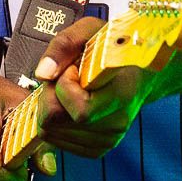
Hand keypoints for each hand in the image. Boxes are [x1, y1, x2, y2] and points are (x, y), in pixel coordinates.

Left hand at [32, 17, 157, 158]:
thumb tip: (43, 74)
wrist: (138, 70)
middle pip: (57, 123)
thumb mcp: (90, 31)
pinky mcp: (97, 149)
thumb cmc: (113, 48)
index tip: (74, 68)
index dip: (64, 85)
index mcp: (121, 94)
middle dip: (50, 96)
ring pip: (52, 134)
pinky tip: (70, 105)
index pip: (80, 110)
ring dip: (51, 109)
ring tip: (70, 90)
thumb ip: (64, 46)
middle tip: (65, 78)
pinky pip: (57, 142)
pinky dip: (55, 123)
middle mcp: (117, 123)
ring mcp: (108, 139)